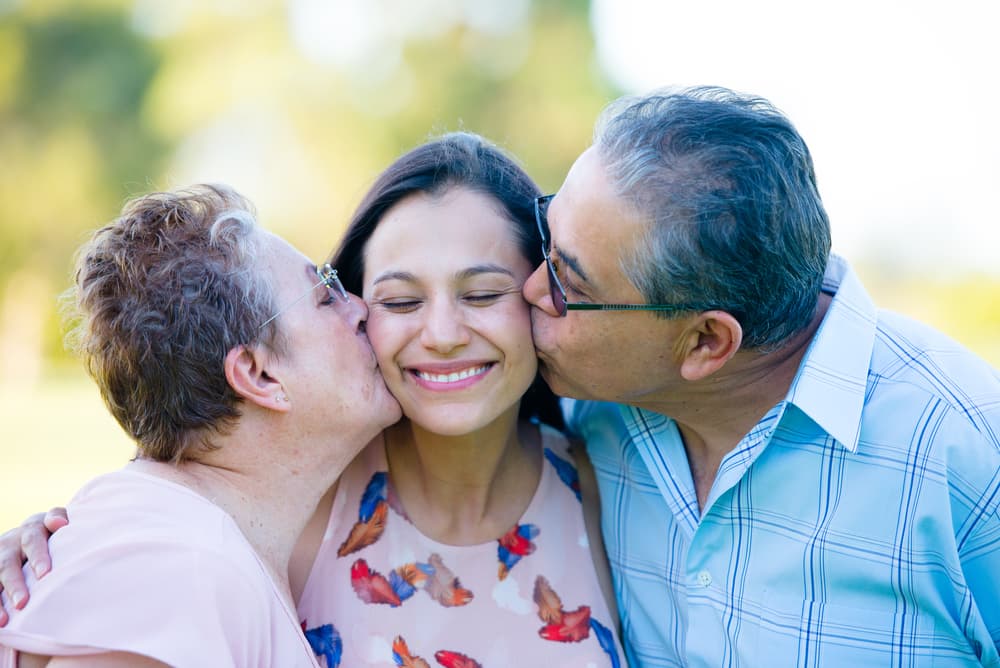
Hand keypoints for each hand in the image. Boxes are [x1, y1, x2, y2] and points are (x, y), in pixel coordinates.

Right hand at [0, 507, 67, 625]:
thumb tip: (59, 523)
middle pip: (7, 564)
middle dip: (14, 584)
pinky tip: (0, 622)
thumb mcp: (55, 521)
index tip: (44, 574)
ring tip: (4, 620)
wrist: (28, 536)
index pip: (33, 541)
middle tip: (23, 603)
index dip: (38, 557)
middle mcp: (9, 543)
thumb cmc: (52, 532)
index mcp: (30, 529)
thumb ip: (57, 517)